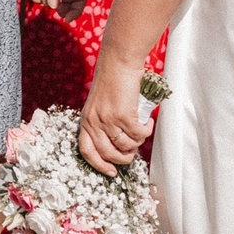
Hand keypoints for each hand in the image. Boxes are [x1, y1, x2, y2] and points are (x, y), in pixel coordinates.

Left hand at [78, 55, 148, 174]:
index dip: (99, 165)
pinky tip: (147, 121)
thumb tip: (118, 144)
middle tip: (133, 150)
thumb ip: (103, 122)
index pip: (87, 151)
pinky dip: (146, 130)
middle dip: (125, 157)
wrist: (118, 61)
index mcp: (86, 120)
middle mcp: (94, 122)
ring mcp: (108, 119)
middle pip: (109, 154)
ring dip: (137, 142)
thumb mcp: (99, 104)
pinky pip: (139, 134)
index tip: (111, 172)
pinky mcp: (123, 115)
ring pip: (126, 146)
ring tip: (141, 129)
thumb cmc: (112, 80)